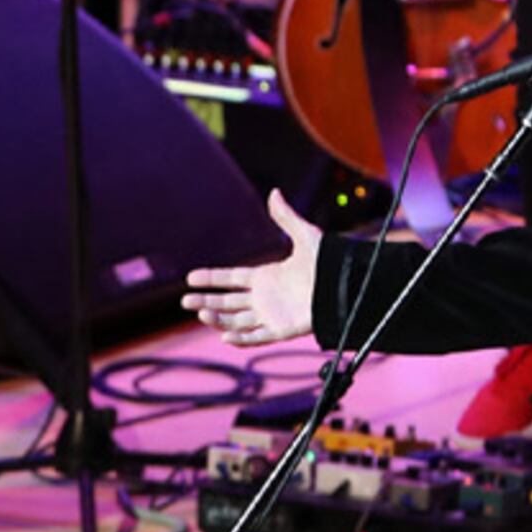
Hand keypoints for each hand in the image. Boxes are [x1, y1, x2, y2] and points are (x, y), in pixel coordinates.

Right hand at [181, 189, 322, 348]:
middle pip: (227, 302)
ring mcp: (272, 315)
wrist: (346, 287)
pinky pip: (258, 337)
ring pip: (237, 320)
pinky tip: (225, 336)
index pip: (231, 278)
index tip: (191, 278)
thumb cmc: (328, 263)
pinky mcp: (282, 330)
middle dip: (206, 301)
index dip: (211, 278)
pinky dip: (241, 338)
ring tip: (201, 313)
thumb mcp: (305, 236)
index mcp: (265, 276)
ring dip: (218, 319)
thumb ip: (286, 217)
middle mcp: (264, 298)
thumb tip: (274, 192)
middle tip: (185, 301)